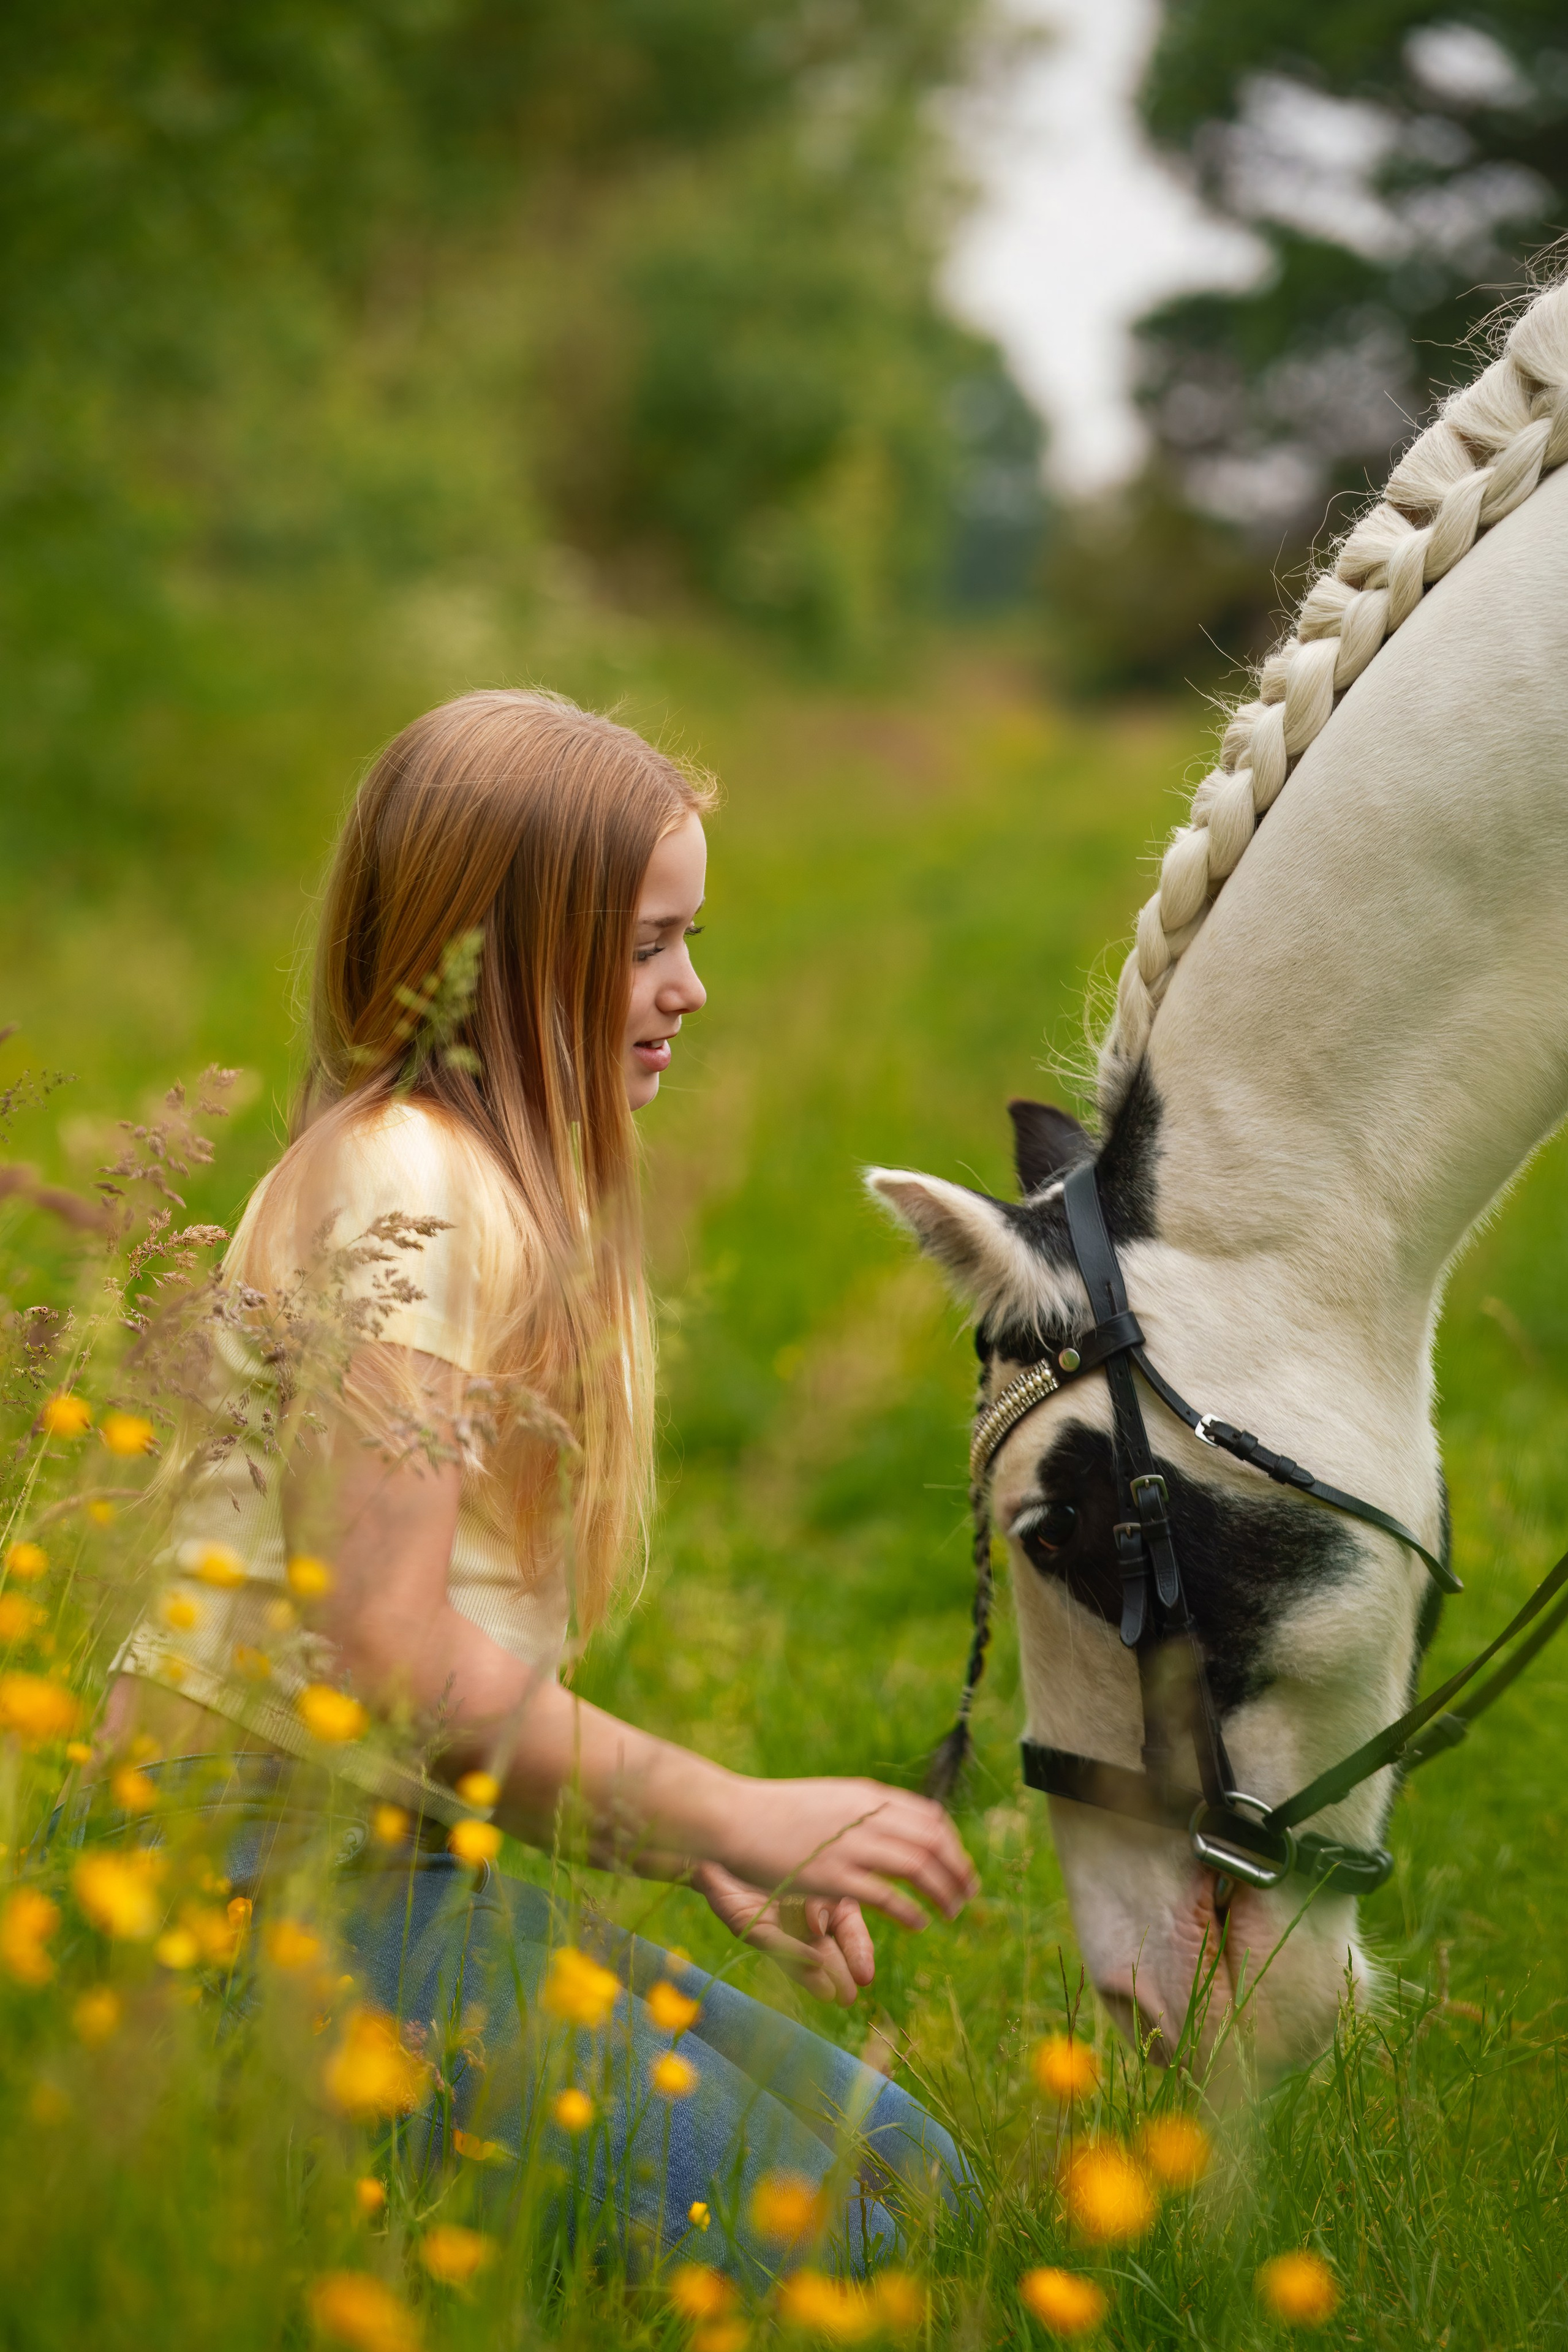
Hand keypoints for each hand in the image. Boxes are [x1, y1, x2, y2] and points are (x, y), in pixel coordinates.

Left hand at [694, 1859, 874, 2005]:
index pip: (849, 1930)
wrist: (731, 1835)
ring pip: (800, 1953)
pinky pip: (773, 1939)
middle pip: (827, 1949)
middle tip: (849, 1997)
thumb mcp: (819, 1868)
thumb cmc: (781, 1848)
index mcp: (826, 1900)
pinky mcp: (750, 1924)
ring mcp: (776, 1924)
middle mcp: (800, 1919)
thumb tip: (823, 1923)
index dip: (859, 1952)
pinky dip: (792, 1951)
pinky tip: (810, 1963)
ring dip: (816, 1975)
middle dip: (839, 1973)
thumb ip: (825, 1897)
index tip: (866, 1976)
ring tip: (832, 1995)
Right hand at [710, 1777, 977, 1932]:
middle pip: (933, 1841)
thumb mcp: (829, 1800)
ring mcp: (851, 1845)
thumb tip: (893, 1821)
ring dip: (944, 1891)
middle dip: (958, 1870)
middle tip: (969, 1894)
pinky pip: (887, 1895)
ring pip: (919, 1867)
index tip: (960, 1865)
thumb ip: (862, 1811)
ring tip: (952, 1913)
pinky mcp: (833, 1875)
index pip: (930, 1817)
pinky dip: (910, 1911)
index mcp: (866, 1796)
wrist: (733, 1816)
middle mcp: (866, 1816)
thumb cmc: (776, 1812)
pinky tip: (919, 1924)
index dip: (952, 1844)